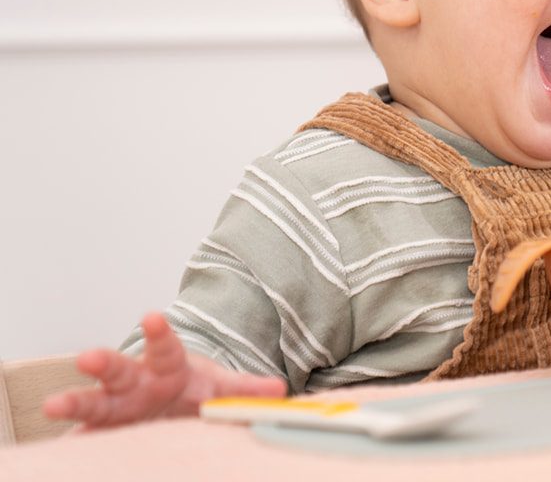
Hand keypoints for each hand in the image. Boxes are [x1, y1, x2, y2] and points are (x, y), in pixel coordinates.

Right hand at [43, 311, 285, 428]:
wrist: (169, 405)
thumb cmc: (192, 390)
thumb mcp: (220, 387)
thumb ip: (245, 389)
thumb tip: (279, 391)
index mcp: (169, 366)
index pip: (166, 347)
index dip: (160, 333)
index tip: (152, 317)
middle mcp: (137, 384)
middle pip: (120, 370)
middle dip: (104, 363)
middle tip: (86, 357)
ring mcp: (117, 409)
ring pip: (94, 403)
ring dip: (74, 403)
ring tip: (52, 406)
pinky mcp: (104, 434)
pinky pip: (86, 440)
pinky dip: (73, 445)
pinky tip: (58, 452)